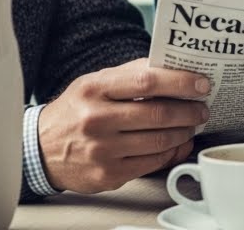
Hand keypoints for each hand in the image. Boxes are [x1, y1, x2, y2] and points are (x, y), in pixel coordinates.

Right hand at [37, 59, 210, 192]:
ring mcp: (102, 150)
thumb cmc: (76, 112)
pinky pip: (153, 163)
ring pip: (160, 140)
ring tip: (191, 124)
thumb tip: (174, 68)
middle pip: (159, 114)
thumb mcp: (94, 83)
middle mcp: (96, 120)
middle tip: (202, 107)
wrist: (41, 149)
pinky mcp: (108, 174)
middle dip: (190, 110)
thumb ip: (131, 74)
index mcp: (94, 90)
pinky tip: (178, 143)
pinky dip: (172, 151)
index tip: (201, 84)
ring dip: (185, 131)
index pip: (147, 81)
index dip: (181, 82)